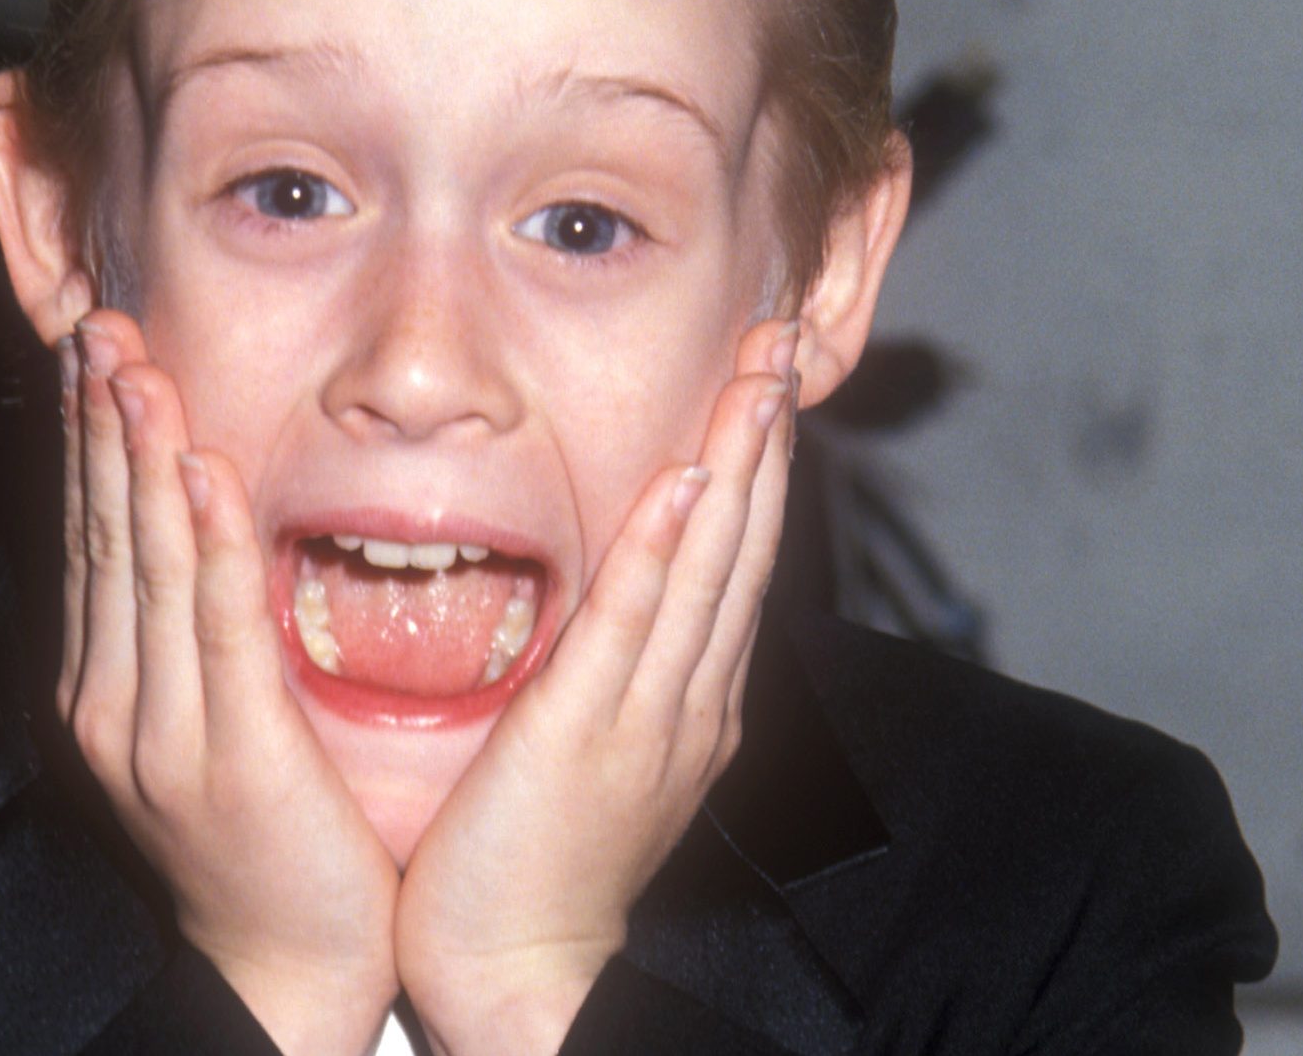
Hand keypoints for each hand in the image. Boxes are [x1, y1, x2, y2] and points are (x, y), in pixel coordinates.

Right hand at [60, 310, 401, 1055]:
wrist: (288, 965)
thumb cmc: (263, 835)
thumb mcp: (204, 719)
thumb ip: (186, 627)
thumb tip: (190, 516)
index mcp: (105, 685)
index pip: (90, 535)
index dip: (86, 437)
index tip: (88, 348)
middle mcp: (113, 699)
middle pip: (103, 532)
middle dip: (98, 421)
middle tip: (94, 320)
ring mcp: (161, 730)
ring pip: (147, 565)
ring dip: (140, 456)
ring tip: (134, 365)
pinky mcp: (230, 755)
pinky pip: (217, 628)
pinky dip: (207, 544)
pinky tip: (204, 475)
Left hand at [392, 319, 799, 1055]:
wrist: (519, 971)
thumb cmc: (533, 861)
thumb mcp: (592, 746)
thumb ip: (611, 667)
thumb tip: (615, 592)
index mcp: (689, 700)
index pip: (733, 556)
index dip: (754, 459)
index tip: (763, 374)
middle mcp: (690, 698)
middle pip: (742, 542)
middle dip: (765, 432)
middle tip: (783, 332)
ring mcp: (651, 715)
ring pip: (709, 566)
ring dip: (737, 461)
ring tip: (760, 370)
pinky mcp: (590, 733)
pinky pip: (635, 624)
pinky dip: (668, 550)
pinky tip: (690, 482)